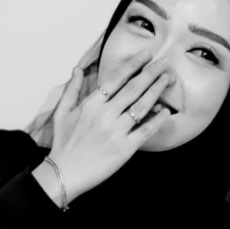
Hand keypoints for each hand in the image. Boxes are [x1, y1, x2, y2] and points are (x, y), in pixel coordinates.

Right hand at [33, 55, 174, 202]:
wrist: (65, 174)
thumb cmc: (63, 144)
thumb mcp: (62, 113)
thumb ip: (71, 89)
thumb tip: (77, 68)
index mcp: (91, 104)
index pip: (116, 78)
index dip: (133, 65)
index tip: (146, 55)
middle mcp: (105, 114)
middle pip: (133, 88)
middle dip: (151, 73)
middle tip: (165, 63)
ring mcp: (116, 131)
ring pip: (141, 106)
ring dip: (156, 91)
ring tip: (168, 80)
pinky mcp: (124, 148)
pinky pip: (145, 131)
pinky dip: (157, 120)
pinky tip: (165, 111)